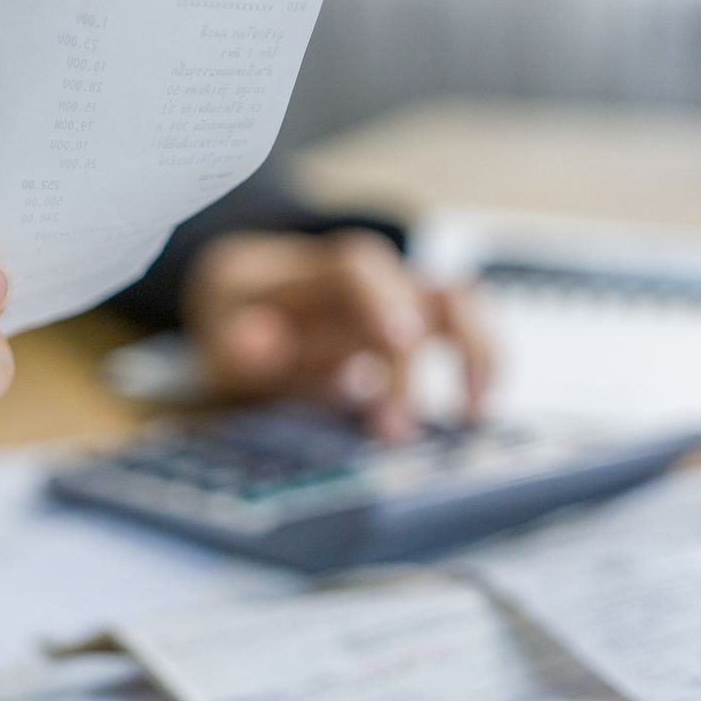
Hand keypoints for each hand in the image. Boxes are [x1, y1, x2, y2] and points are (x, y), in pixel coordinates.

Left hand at [183, 229, 493, 440]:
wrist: (248, 297)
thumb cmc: (241, 317)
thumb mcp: (219, 333)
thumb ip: (237, 342)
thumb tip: (260, 347)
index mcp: (309, 270)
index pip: (355, 270)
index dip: (383, 301)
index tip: (403, 341)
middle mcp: (366, 277)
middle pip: (412, 294)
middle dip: (411, 366)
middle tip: (394, 430)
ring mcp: (398, 295)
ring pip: (458, 300)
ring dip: (475, 353)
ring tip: (471, 414)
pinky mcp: (420, 320)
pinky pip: (465, 325)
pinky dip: (482, 360)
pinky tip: (475, 408)